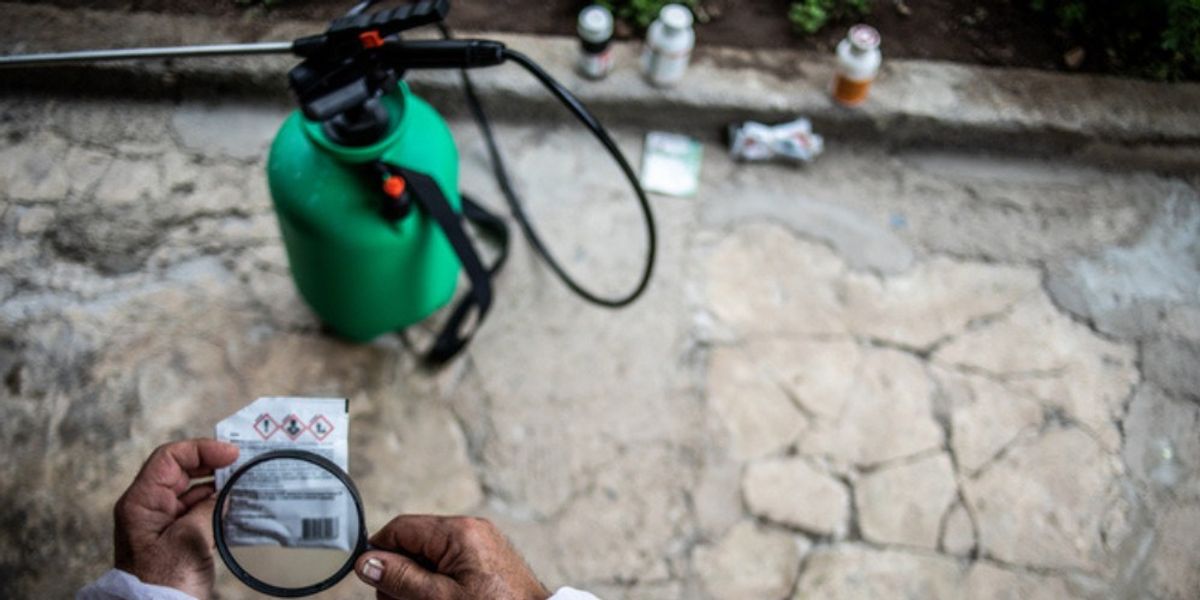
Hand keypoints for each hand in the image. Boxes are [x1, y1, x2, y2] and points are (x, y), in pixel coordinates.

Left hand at [113, 439, 238, 599]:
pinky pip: (196, 511)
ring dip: (217, 485)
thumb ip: (208, 508)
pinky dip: (216, 505)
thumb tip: (227, 492)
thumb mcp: (190, 538)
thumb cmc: (165, 580)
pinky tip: (236, 505)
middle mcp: (149, 507)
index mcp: (141, 502)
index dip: (201, 450)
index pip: (169, 458)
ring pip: (191, 490)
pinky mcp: (175, 537)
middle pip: (180, 471)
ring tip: (243, 483)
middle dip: (211, 464)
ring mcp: (162, 523)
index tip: (231, 454)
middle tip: (241, 464)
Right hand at [355, 515, 550, 599]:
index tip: (370, 578)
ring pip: (429, 557)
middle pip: (414, 542)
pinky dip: (436, 584)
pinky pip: (449, 565)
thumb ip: (402, 578)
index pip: (401, 528)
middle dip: (398, 574)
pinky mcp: (486, 561)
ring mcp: (480, 545)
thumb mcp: (439, 599)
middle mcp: (471, 531)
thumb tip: (368, 562)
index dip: (379, 553)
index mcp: (459, 532)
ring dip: (416, 582)